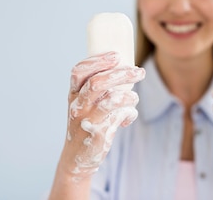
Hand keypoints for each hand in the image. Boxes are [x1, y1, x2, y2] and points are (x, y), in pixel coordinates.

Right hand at [61, 51, 144, 180]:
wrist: (77, 157)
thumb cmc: (85, 124)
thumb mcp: (84, 105)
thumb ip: (97, 89)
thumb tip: (124, 69)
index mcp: (73, 94)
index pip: (79, 72)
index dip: (97, 61)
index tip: (117, 55)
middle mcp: (77, 105)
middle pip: (97, 83)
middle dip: (121, 74)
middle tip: (140, 71)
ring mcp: (87, 119)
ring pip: (111, 100)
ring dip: (129, 96)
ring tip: (134, 98)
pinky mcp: (99, 133)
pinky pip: (120, 116)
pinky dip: (129, 113)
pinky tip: (129, 116)